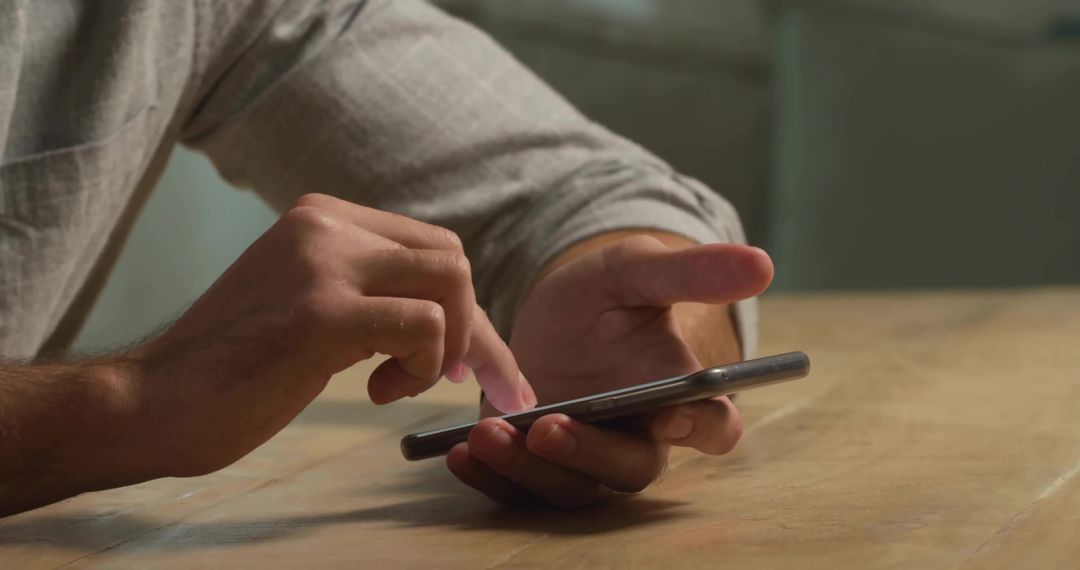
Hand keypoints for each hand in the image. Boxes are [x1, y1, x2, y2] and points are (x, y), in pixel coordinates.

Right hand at [120, 193, 534, 478]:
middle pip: (451, 259)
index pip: (430, 246)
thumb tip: (461, 317)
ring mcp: (324, 262)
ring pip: (452, 281)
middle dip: (473, 329)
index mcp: (323, 217)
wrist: (156, 402)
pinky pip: (426, 325)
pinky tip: (376, 392)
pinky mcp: (323, 311)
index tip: (465, 362)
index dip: (463, 307)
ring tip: (397, 383)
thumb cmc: (239, 368)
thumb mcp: (315, 306)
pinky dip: (422, 367)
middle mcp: (326, 224)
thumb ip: (374, 292)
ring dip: (448, 345)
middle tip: (451, 379)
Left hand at [447, 235, 771, 506]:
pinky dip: (492, 477)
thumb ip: (690, 272)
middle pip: (629, 469)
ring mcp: (586, 456)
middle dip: (589, 454)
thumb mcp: (635, 270)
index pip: (713, 426)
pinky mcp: (537, 465)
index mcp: (679, 394)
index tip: (666, 409)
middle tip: (549, 426)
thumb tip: (763, 263)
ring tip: (488, 434)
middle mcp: (638, 437)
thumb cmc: (603, 292)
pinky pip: (522, 489)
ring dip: (531, 468)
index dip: (698, 427)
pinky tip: (460, 451)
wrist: (544, 312)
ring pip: (572, 487)